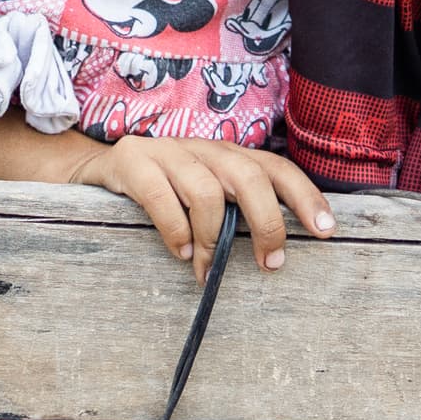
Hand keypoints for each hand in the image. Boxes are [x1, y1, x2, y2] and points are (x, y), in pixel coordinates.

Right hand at [70, 134, 337, 268]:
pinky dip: (174, 228)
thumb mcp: (203, 196)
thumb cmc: (160, 192)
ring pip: (205, 190)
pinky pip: (160, 195)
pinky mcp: (132, 162)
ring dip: (211, 238)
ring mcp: (166, 152)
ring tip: (206, 271)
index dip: (304, 195)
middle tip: (271, 263)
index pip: (275, 167)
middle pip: (248, 176)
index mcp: (227, 155)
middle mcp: (203, 148)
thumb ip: (234, 211)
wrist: (94, 170)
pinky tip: (179, 252)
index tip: (326, 230)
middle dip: (266, 222)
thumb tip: (277, 252)